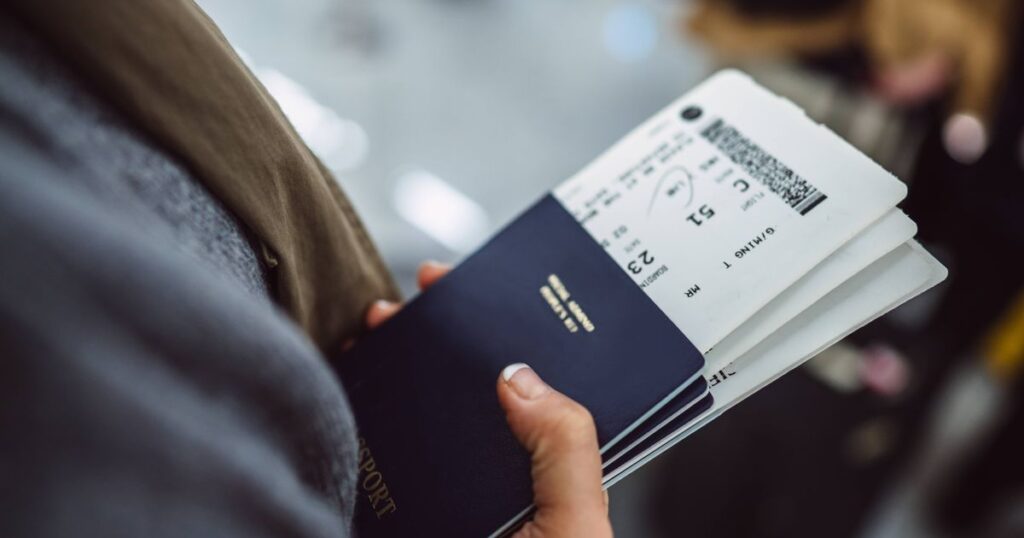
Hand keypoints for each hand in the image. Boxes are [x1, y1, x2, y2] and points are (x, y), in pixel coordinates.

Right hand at [364, 261, 612, 537]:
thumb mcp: (576, 523)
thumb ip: (566, 449)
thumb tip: (519, 376)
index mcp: (557, 467)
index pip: (544, 381)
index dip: (519, 330)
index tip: (492, 287)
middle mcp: (508, 469)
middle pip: (480, 382)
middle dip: (452, 327)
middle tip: (427, 287)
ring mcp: (456, 484)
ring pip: (430, 407)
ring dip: (404, 357)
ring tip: (380, 320)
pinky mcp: (411, 506)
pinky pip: (388, 448)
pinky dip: (368, 409)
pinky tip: (356, 376)